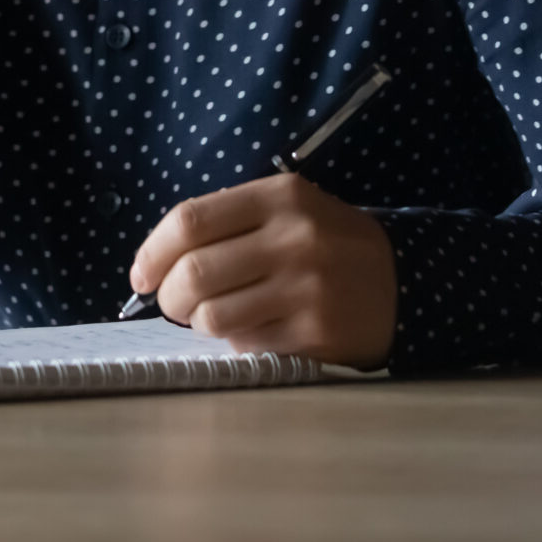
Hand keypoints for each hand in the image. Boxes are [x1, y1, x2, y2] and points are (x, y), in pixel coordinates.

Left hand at [129, 174, 396, 368]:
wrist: (400, 283)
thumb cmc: (323, 244)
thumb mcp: (285, 210)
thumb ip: (225, 224)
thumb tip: (154, 264)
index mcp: (279, 196)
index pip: (189, 221)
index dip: (152, 252)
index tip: (140, 275)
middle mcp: (294, 238)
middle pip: (195, 272)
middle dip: (168, 297)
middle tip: (172, 304)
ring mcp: (308, 288)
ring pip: (213, 316)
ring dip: (198, 323)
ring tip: (211, 317)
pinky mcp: (316, 333)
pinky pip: (246, 344)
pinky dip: (236, 342)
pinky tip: (253, 329)